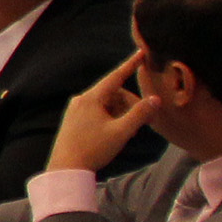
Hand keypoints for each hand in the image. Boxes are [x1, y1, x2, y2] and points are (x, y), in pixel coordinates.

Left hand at [51, 52, 155, 174]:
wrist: (65, 168)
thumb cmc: (93, 149)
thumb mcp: (121, 132)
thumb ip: (139, 114)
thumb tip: (155, 99)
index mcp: (91, 98)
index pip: (115, 76)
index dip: (130, 65)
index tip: (141, 52)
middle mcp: (81, 100)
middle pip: (114, 94)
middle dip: (131, 104)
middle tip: (145, 122)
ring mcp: (76, 110)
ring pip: (107, 104)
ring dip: (122, 114)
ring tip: (129, 132)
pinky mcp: (74, 120)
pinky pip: (98, 112)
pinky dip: (112, 118)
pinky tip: (116, 133)